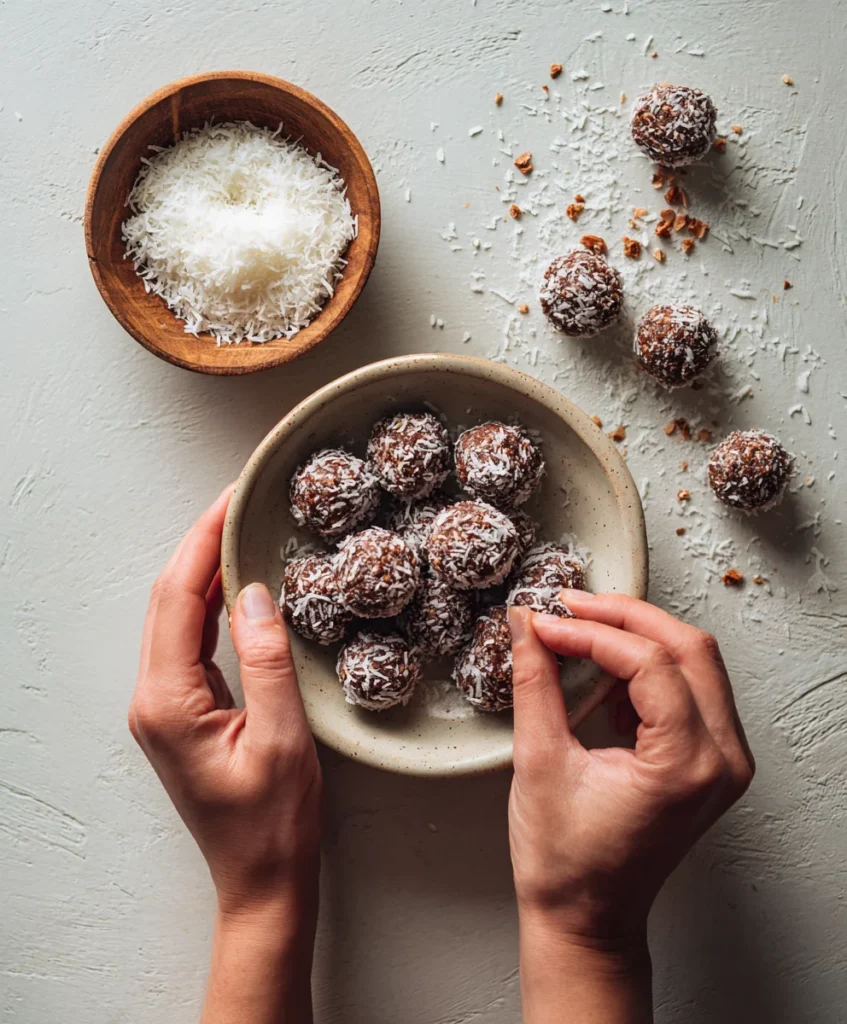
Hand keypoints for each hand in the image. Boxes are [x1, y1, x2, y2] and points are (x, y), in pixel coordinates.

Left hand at [129, 487, 321, 1022]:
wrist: (261, 880)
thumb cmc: (274, 824)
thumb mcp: (283, 739)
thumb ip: (266, 661)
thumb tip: (254, 592)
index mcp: (168, 702)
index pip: (177, 599)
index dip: (203, 542)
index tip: (233, 499)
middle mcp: (152, 698)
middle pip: (169, 600)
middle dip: (201, 545)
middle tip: (241, 502)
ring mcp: (162, 706)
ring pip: (177, 617)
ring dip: (205, 571)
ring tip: (242, 529)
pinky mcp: (181, 711)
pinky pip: (189, 641)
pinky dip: (210, 604)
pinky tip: (236, 585)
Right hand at [508, 592, 753, 1022]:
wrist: (587, 920)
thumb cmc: (565, 862)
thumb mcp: (539, 763)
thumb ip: (534, 683)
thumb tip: (527, 625)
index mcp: (686, 765)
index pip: (648, 663)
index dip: (590, 633)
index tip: (544, 622)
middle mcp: (721, 760)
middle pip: (689, 649)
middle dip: (625, 618)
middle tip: (569, 607)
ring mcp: (724, 762)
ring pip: (696, 663)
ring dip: (640, 637)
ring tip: (582, 632)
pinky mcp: (710, 762)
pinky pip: (692, 689)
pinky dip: (651, 668)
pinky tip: (607, 675)